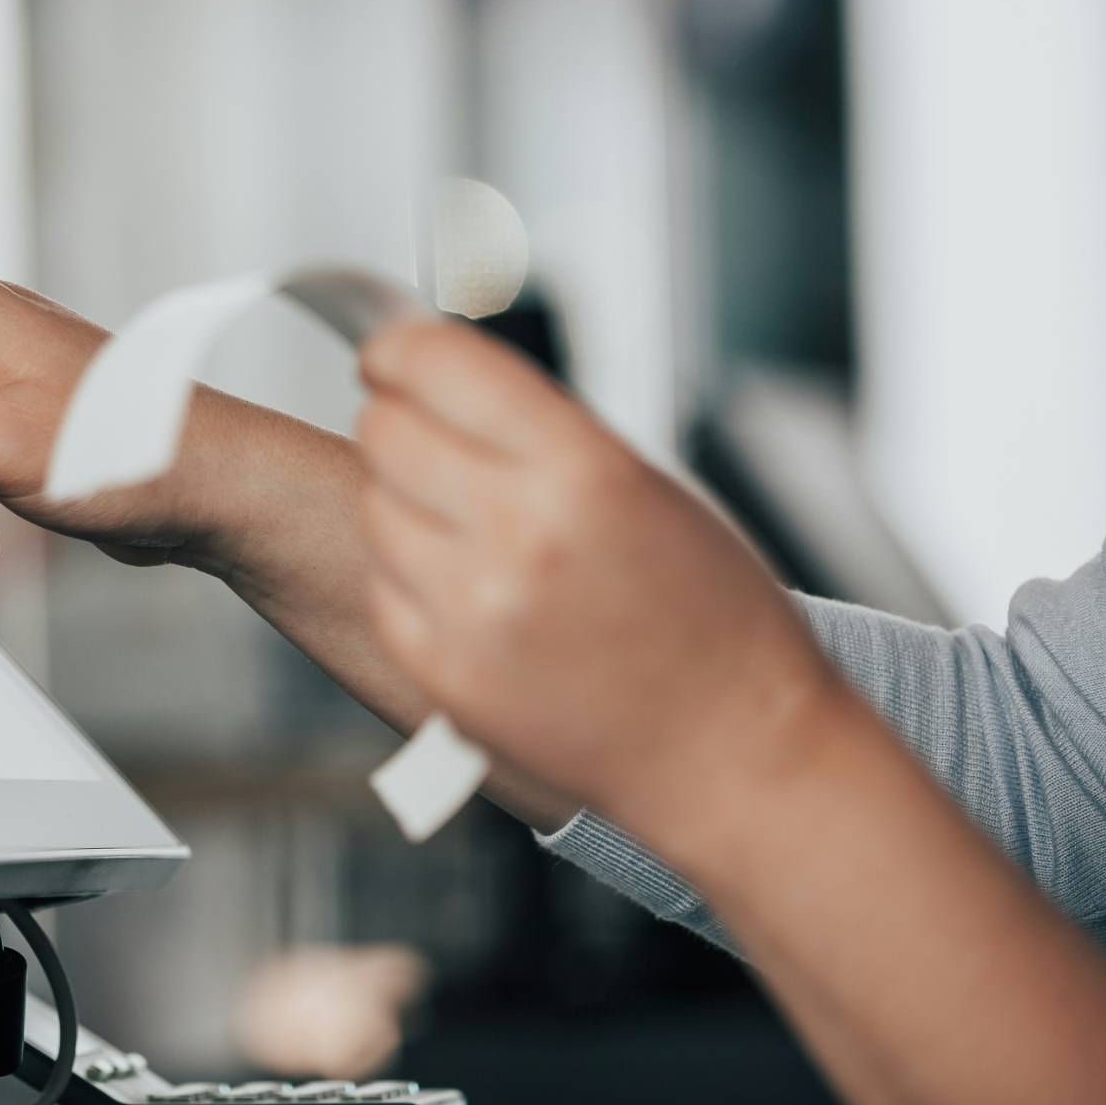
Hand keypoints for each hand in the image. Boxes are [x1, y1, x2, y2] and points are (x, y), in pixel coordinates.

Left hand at [349, 317, 851, 840]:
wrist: (732, 754)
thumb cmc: (712, 621)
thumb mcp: (646, 486)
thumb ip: (538, 430)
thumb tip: (439, 376)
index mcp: (582, 470)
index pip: (436, 364)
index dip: (397, 350)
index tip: (388, 354)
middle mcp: (518, 534)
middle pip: (385, 431)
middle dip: (400, 422)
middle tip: (431, 438)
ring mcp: (471, 610)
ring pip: (373, 504)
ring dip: (404, 500)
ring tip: (470, 525)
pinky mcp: (441, 672)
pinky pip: (382, 584)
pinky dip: (409, 575)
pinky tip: (468, 586)